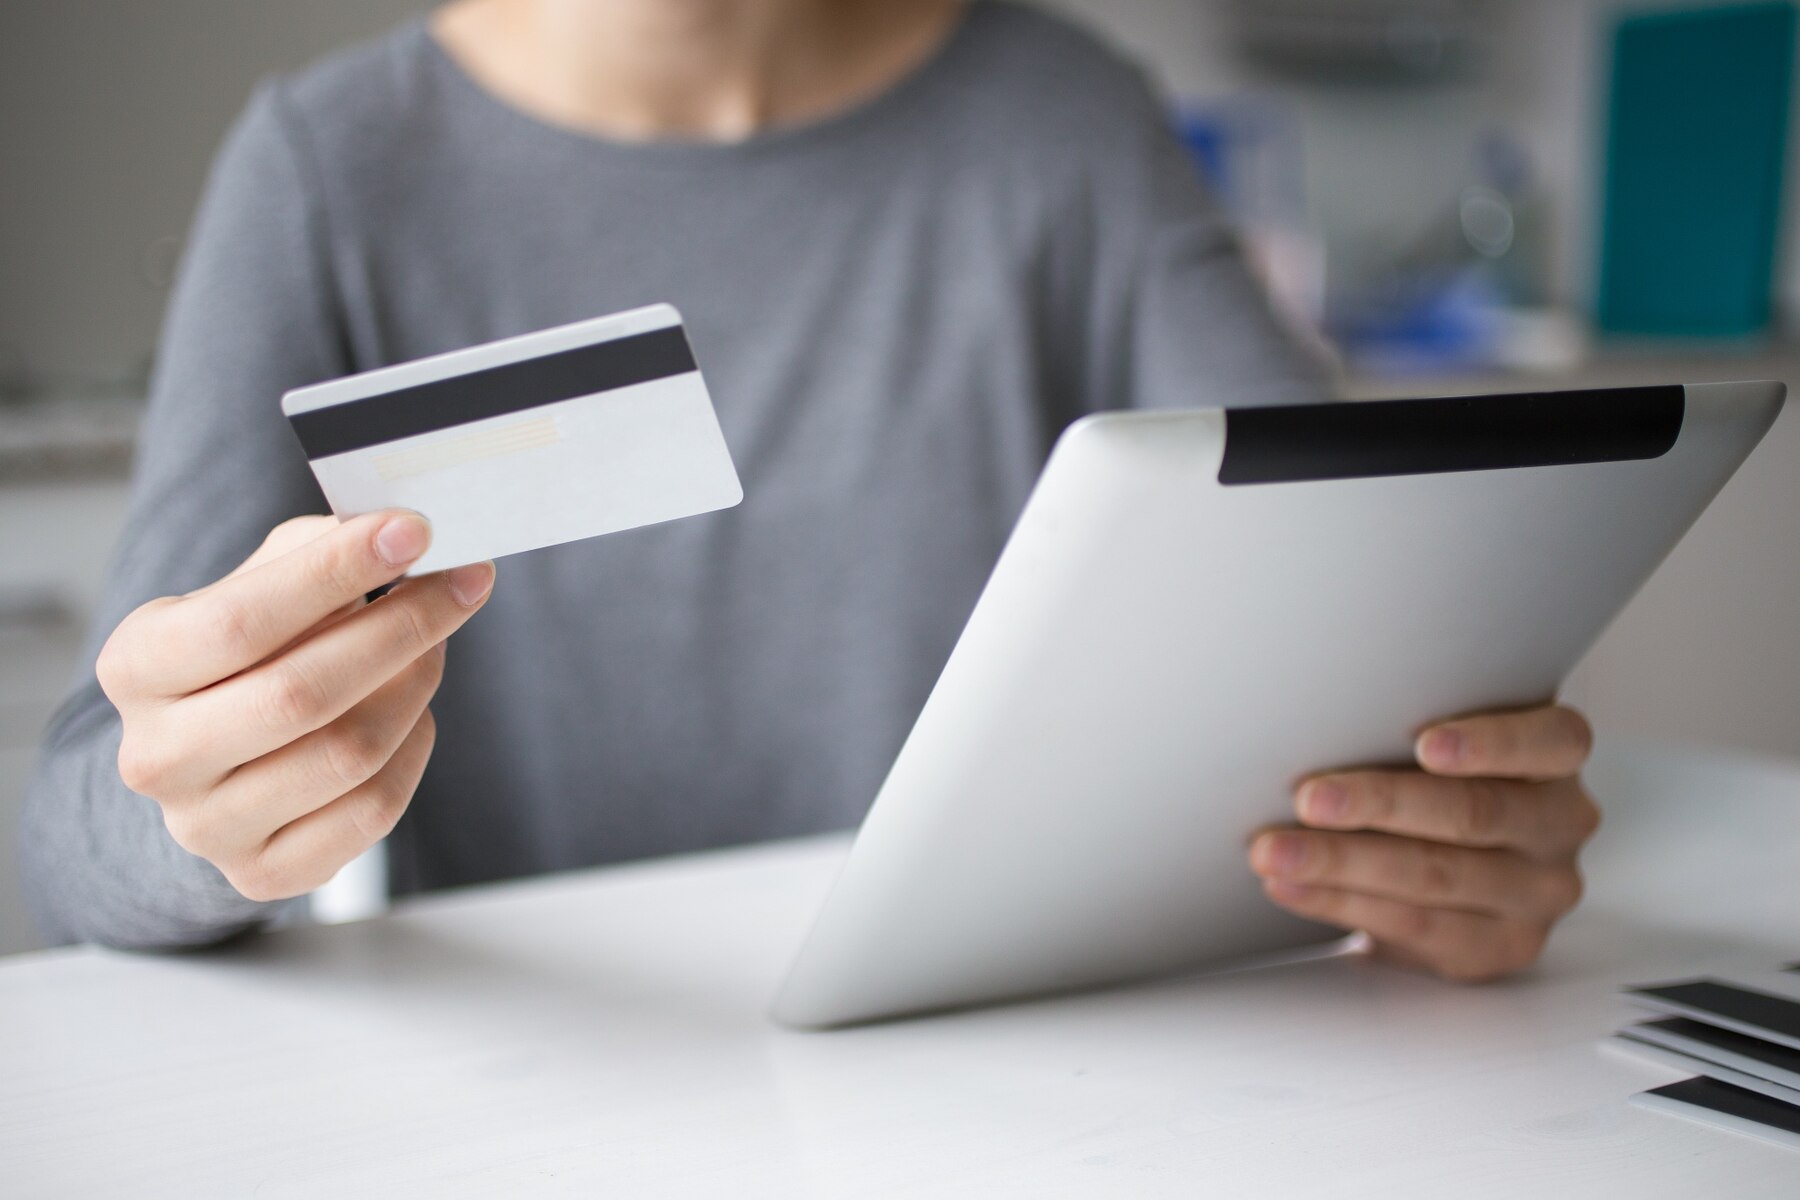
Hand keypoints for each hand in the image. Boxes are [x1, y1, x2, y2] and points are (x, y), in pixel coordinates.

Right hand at [96, 511, 494, 902]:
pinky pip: (372, 810)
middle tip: (463, 581)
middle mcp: (155, 755)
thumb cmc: (246, 654)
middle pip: (300, 693)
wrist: (213, 763)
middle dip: (402, 627)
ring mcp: (205, 826)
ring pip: (348, 753)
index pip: (240, 620)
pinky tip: (413, 714)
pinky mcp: (264, 872)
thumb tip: (393, 529)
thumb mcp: (254, 584)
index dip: (335, 571)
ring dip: (414, 685)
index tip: (414, 530)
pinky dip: (413, 750)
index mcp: (135, 666)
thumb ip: (313, 551)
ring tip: (435, 643)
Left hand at [1248, 705, 1598, 981]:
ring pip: (1435, 876)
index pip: (1550, 742)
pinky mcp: (1500, 945)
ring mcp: (1537, 893)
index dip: (1491, 743)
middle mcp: (1560, 825)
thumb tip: (1314, 721)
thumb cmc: (1440, 779)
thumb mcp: (1446, 742)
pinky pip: (1413, 925)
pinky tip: (1292, 885)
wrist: (1454, 863)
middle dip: (1381, 804)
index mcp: (1556, 760)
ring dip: (1342, 862)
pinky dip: (1339, 902)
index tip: (1424, 744)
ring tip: (1276, 850)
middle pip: (1474, 812)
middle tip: (1309, 798)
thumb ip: (1412, 728)